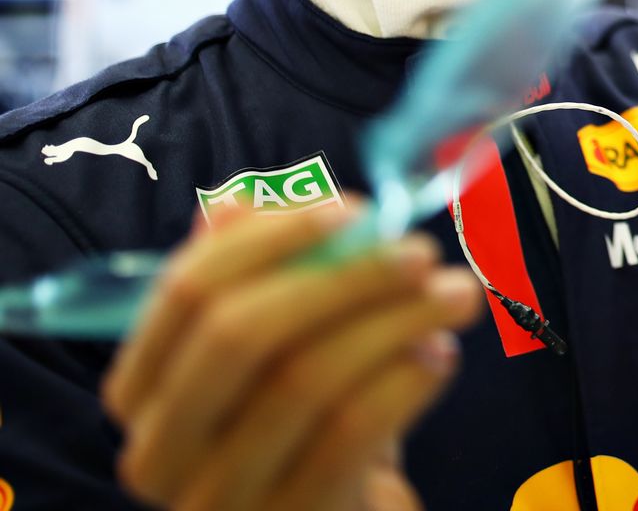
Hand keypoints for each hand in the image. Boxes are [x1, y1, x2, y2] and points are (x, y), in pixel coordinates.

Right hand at [102, 201, 482, 510]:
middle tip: (419, 251)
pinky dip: (405, 381)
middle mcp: (159, 449)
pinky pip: (351, 435)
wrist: (319, 505)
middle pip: (241, 335)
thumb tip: (238, 200)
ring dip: (395, 322)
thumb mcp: (271, 336)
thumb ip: (254, 267)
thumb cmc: (290, 406)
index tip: (355, 208)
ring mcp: (218, 497)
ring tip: (455, 293)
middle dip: (341, 279)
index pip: (186, 291)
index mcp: (138, 388)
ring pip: (306, 383)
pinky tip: (440, 352)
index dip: (272, 238)